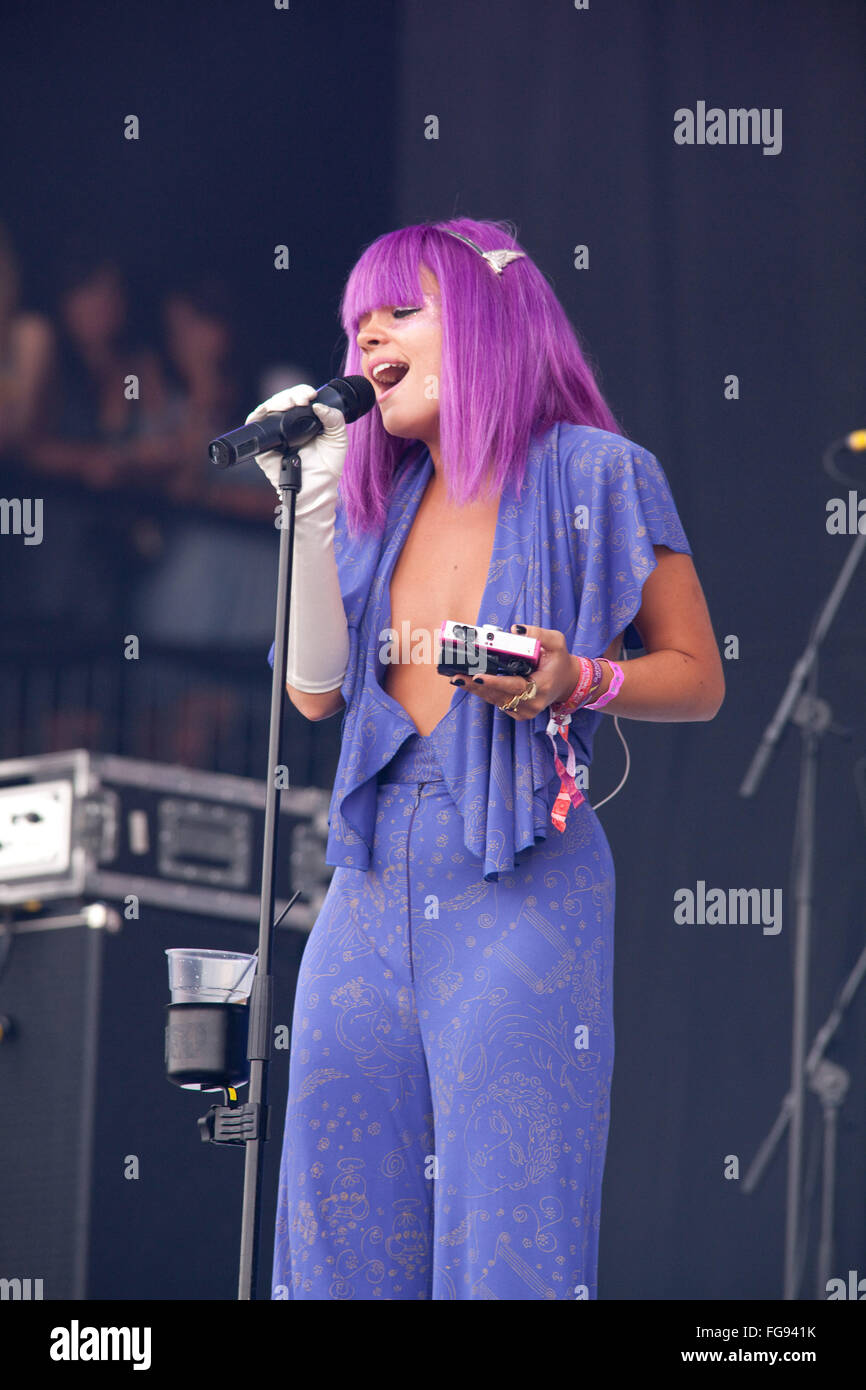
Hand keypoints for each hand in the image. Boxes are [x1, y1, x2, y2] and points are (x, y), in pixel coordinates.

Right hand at [245, 383, 347, 497]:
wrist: (318, 488)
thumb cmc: (327, 466)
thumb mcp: (338, 438)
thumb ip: (334, 419)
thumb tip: (319, 405)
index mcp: (303, 420)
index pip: (298, 398)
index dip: (302, 392)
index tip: (312, 395)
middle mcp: (287, 424)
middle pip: (282, 400)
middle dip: (291, 394)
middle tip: (303, 399)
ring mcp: (274, 434)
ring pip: (268, 408)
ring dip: (278, 400)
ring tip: (292, 403)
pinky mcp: (263, 445)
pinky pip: (255, 423)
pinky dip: (261, 412)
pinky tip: (274, 410)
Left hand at [445, 624, 587, 719]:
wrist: (565, 682)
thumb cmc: (559, 661)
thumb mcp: (556, 642)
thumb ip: (538, 634)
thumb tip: (514, 630)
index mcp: (542, 687)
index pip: (515, 686)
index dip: (494, 682)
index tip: (477, 676)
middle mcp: (532, 703)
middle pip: (499, 695)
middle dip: (476, 685)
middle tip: (457, 676)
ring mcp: (524, 711)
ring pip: (495, 699)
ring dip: (475, 689)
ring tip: (457, 678)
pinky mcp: (517, 712)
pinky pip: (497, 701)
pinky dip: (483, 692)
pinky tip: (469, 682)